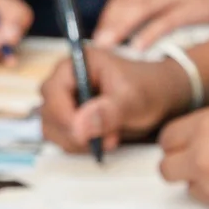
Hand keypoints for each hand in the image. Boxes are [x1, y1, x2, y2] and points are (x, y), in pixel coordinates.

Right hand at [41, 43, 191, 150]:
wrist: (159, 98)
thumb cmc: (149, 89)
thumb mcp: (134, 99)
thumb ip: (109, 111)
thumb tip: (80, 126)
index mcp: (77, 63)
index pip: (53, 91)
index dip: (64, 116)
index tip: (85, 135)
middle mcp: (65, 80)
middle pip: (49, 113)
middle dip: (75, 132)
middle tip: (108, 139)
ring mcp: (64, 100)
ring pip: (52, 130)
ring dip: (78, 142)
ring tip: (110, 139)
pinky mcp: (69, 118)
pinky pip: (62, 138)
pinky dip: (80, 146)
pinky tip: (103, 140)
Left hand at [94, 0, 208, 47]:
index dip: (110, 13)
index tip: (100, 33)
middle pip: (131, 0)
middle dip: (111, 22)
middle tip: (99, 45)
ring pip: (144, 7)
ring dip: (123, 28)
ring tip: (110, 45)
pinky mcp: (199, 6)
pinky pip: (168, 20)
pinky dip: (150, 34)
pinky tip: (139, 47)